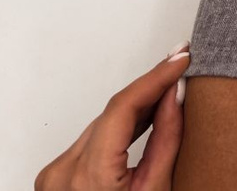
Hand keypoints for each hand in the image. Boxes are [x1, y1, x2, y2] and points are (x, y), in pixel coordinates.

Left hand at [35, 43, 190, 190]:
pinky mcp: (56, 178)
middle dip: (150, 87)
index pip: (123, 106)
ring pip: (104, 123)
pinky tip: (144, 113)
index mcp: (87, 178)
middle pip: (113, 113)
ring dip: (137, 104)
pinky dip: (120, 126)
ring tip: (170, 82)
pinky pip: (93, 139)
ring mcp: (54, 176)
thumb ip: (165, 140)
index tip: (181, 57)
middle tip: (183, 62)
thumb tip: (175, 94)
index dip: (155, 76)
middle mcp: (62, 172)